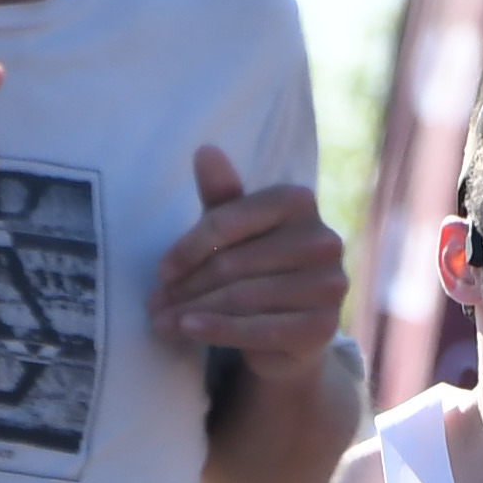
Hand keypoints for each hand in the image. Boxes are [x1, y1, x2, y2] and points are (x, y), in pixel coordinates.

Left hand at [152, 146, 347, 382]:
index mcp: (298, 202)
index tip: (161, 271)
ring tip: (160, 322)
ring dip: (193, 311)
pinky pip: (259, 330)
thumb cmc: (257, 267)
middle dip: (186, 287)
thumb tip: (205, 151)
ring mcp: (328, 285)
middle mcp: (323, 240)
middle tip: (153, 305)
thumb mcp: (236, 229)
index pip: (230, 220)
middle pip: (233, 265)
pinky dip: (218, 331)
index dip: (189, 246)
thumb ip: (221, 195)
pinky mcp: (323, 327)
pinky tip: (188, 331)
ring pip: (242, 299)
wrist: (292, 330)